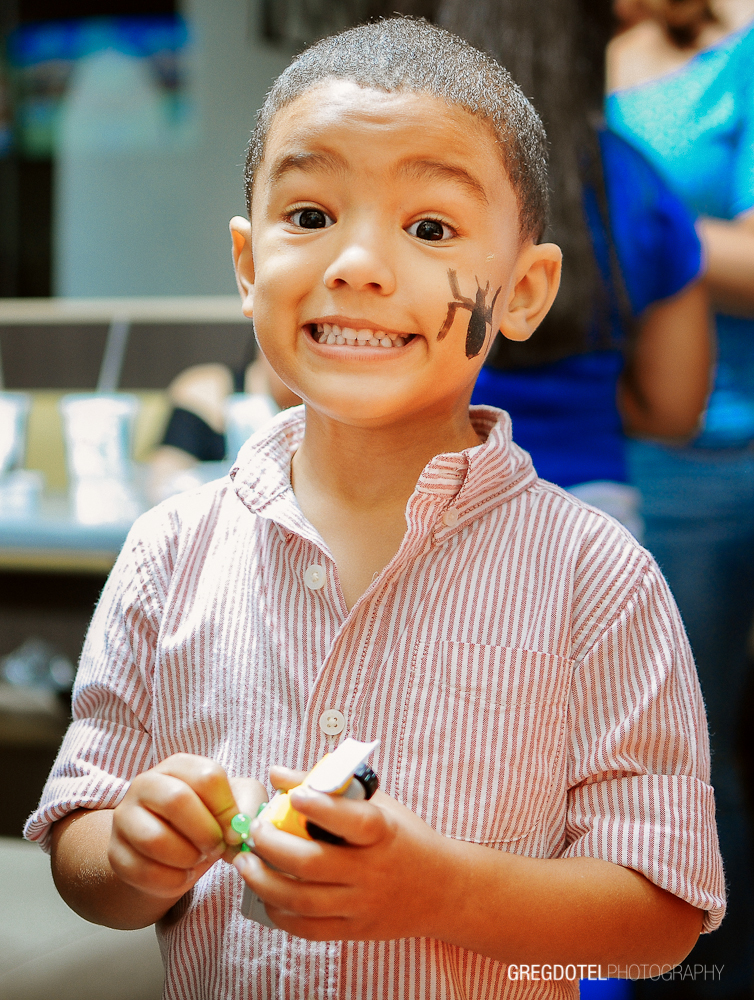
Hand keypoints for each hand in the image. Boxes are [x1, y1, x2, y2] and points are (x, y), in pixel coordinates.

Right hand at [109, 753, 267, 901]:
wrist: (171, 851)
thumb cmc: (207, 820)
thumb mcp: (235, 803)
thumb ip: (248, 806)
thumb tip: (239, 830)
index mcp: (179, 765)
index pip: (207, 776)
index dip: (227, 808)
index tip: (235, 829)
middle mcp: (146, 783)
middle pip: (177, 801)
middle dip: (206, 833)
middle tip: (216, 848)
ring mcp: (125, 817)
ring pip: (155, 839)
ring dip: (187, 858)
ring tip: (197, 859)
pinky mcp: (115, 852)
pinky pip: (143, 871)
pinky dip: (171, 881)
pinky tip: (181, 875)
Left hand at [233, 765, 455, 940]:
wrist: (442, 890)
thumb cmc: (403, 837)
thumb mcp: (379, 804)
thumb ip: (328, 787)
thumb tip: (278, 774)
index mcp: (382, 833)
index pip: (352, 820)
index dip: (321, 807)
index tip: (294, 795)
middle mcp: (372, 871)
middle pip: (312, 864)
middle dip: (272, 846)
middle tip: (254, 832)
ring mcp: (363, 904)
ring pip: (302, 900)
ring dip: (265, 882)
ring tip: (245, 864)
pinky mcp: (355, 930)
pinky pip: (309, 929)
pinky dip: (281, 915)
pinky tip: (267, 896)